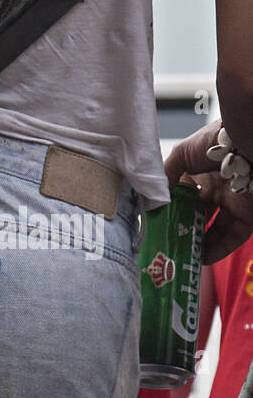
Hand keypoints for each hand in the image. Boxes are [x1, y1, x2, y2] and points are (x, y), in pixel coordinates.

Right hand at [165, 119, 252, 264]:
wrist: (247, 138)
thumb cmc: (217, 140)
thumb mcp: (181, 154)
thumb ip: (166, 175)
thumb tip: (153, 197)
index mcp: (203, 175)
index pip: (184, 199)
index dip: (171, 213)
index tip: (156, 226)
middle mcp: (219, 190)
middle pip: (198, 217)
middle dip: (183, 232)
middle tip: (166, 246)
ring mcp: (234, 203)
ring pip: (215, 230)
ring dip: (198, 244)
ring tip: (180, 257)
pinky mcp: (249, 215)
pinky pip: (232, 237)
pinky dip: (218, 250)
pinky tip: (201, 259)